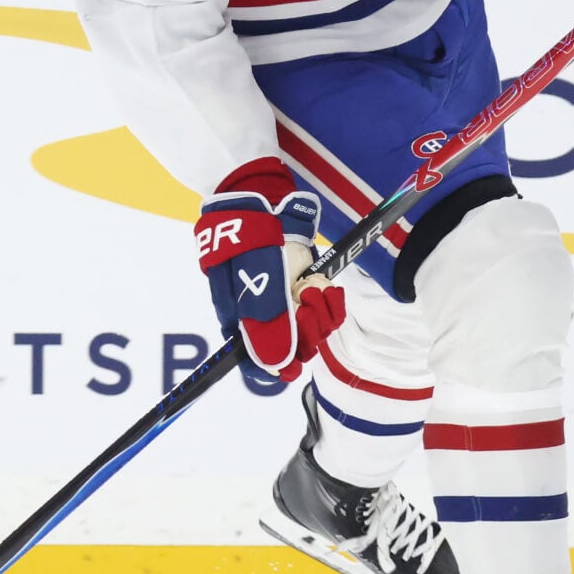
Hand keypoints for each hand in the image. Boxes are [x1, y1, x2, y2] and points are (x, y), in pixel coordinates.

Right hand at [195, 158, 346, 381]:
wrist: (261, 203)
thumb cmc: (251, 244)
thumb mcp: (261, 286)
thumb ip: (271, 327)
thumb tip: (279, 370)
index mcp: (244, 323)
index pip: (264, 363)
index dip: (283, 364)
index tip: (297, 357)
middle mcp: (266, 317)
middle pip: (296, 347)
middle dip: (308, 328)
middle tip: (304, 304)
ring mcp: (287, 302)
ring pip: (315, 328)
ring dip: (321, 309)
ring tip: (311, 286)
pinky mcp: (305, 286)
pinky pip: (325, 307)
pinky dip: (329, 298)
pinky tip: (322, 283)